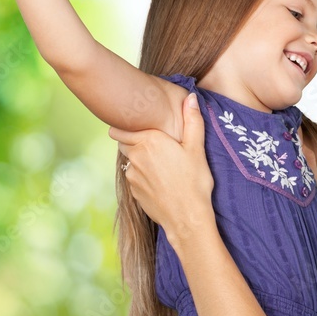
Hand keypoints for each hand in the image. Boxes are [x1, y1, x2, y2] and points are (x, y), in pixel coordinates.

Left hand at [109, 93, 215, 244]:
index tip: (133, 123)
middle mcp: (135, 157)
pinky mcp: (133, 192)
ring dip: (138, 159)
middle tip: (152, 141)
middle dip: (132, 140)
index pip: (119, 128)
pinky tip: (160, 180)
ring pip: (128, 161)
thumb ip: (192, 121)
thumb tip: (190, 97)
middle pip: (122, 143)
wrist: (187, 218)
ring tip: (160, 163)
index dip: (124, 124)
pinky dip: (142, 176)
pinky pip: (134, 178)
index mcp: (149, 141)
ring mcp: (132, 176)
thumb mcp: (197, 149)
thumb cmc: (194, 182)